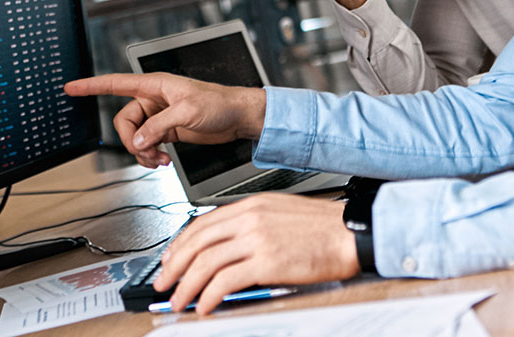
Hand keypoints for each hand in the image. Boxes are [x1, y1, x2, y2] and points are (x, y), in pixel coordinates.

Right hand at [64, 73, 265, 167]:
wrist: (237, 117)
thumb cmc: (220, 103)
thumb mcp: (188, 112)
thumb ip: (159, 126)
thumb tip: (138, 141)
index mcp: (155, 86)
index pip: (116, 84)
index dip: (92, 86)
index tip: (72, 87)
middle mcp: (154, 100)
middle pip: (124, 121)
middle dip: (132, 141)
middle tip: (148, 152)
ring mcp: (159, 116)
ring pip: (135, 137)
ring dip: (143, 152)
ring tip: (160, 160)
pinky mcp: (167, 130)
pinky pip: (147, 145)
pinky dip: (152, 156)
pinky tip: (164, 160)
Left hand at [155, 194, 358, 314]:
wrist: (349, 233)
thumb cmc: (321, 227)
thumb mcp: (278, 213)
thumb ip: (249, 225)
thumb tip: (224, 249)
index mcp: (250, 206)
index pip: (201, 224)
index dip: (179, 245)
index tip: (170, 260)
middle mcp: (249, 219)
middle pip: (196, 243)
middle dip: (174, 267)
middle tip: (164, 284)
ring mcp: (256, 239)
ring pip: (205, 263)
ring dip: (187, 286)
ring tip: (180, 301)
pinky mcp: (267, 262)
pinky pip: (225, 281)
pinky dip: (209, 296)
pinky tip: (205, 306)